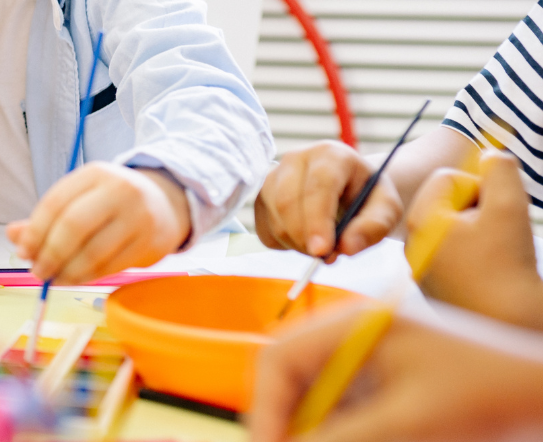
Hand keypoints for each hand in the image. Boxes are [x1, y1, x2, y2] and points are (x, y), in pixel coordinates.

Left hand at [7, 163, 189, 284]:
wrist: (165, 203)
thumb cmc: (110, 202)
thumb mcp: (79, 199)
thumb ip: (44, 217)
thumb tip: (12, 235)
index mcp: (94, 174)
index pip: (55, 203)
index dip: (35, 231)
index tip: (22, 251)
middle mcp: (119, 190)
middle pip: (74, 226)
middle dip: (49, 254)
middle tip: (37, 271)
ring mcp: (138, 216)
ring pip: (93, 251)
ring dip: (67, 271)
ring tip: (53, 279)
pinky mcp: (151, 242)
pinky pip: (111, 266)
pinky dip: (87, 276)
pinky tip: (74, 279)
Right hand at [249, 302, 542, 441]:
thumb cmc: (489, 394)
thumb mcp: (408, 421)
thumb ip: (342, 437)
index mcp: (353, 325)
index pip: (279, 358)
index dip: (266, 408)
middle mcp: (353, 336)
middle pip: (291, 380)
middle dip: (288, 423)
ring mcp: (370, 360)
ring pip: (316, 402)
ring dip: (316, 430)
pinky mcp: (386, 385)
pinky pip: (344, 412)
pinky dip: (342, 431)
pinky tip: (359, 438)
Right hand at [255, 140, 401, 260]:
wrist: (350, 190)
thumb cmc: (369, 197)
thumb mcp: (387, 210)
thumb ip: (374, 227)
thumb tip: (346, 248)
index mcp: (331, 155)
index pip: (318, 185)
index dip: (317, 220)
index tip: (322, 251)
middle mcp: (296, 159)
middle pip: (287, 201)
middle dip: (304, 238)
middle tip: (327, 258)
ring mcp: (273, 176)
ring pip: (274, 218)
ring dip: (297, 243)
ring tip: (322, 246)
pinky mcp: (261, 197)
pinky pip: (264, 229)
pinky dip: (284, 244)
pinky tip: (305, 239)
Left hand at [408, 152, 542, 331]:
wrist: (511, 326)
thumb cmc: (508, 267)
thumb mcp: (509, 208)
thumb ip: (500, 171)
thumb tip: (490, 154)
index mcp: (420, 222)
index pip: (447, 179)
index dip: (480, 188)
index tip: (495, 215)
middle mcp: (413, 244)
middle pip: (450, 202)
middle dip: (480, 209)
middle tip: (498, 235)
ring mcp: (425, 267)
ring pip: (458, 227)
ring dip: (483, 231)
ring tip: (497, 255)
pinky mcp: (439, 286)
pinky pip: (459, 253)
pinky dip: (480, 255)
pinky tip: (493, 272)